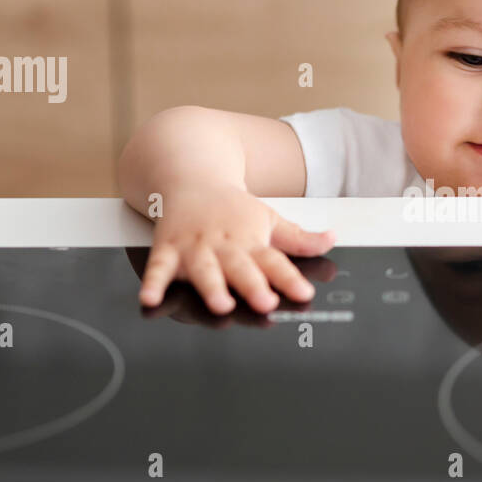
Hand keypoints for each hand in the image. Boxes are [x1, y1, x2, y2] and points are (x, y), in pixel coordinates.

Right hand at [136, 182, 335, 313]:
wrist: (192, 177)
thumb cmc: (232, 208)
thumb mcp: (269, 219)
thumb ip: (299, 238)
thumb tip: (332, 239)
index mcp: (251, 240)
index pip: (275, 261)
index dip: (289, 278)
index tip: (304, 293)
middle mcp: (224, 245)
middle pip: (241, 267)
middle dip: (253, 285)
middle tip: (265, 302)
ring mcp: (195, 248)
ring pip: (204, 270)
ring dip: (211, 287)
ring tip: (221, 304)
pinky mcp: (167, 249)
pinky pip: (158, 268)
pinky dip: (152, 284)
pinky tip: (149, 300)